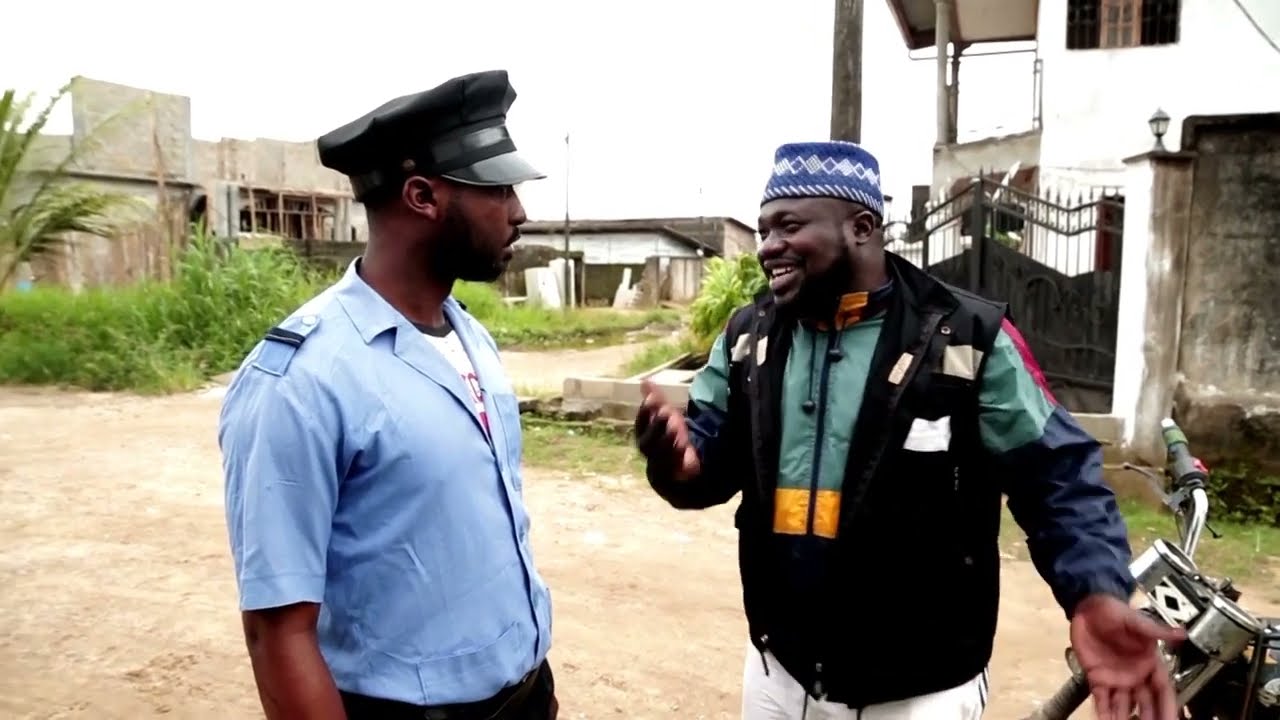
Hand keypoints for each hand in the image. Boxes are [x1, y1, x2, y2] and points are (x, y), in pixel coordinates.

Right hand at [635, 379, 700, 480]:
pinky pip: (672, 467)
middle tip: (666, 412)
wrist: (680, 463)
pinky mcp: (672, 474)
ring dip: (666, 440)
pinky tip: (684, 447)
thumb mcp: (664, 415)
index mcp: (643, 435)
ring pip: (658, 454)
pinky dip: (677, 457)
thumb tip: (644, 381)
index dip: (645, 411)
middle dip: (656, 425)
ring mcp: (659, 464)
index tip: (653, 399)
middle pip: (646, 441)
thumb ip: (655, 400)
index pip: (640, 423)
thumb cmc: (668, 436)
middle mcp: (648, 451)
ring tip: (675, 427)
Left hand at [1069, 594, 1186, 719]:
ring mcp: (1116, 679)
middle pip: (1145, 704)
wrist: (1087, 607)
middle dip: (1149, 718)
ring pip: (1124, 706)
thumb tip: (1182, 632)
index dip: (1168, 707)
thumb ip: (1156, 631)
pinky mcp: (1097, 679)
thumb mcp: (1136, 621)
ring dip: (1125, 719)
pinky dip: (1103, 713)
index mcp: (1150, 663)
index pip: (1163, 691)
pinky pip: (1102, 700)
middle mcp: (1136, 676)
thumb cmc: (1115, 612)